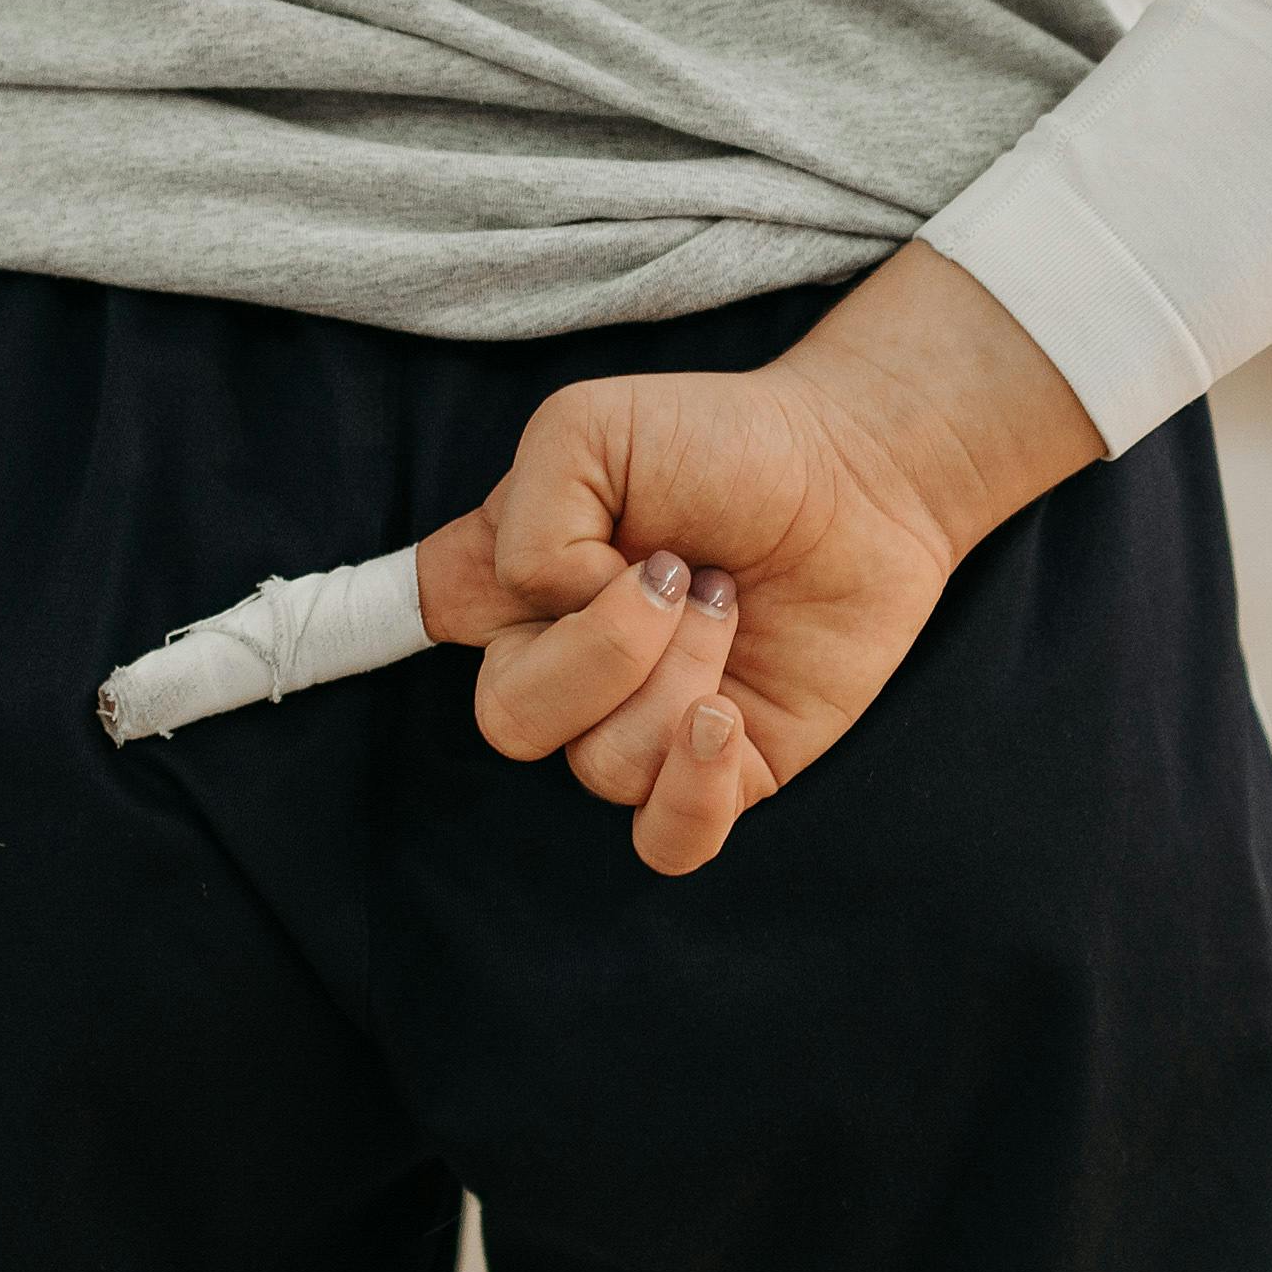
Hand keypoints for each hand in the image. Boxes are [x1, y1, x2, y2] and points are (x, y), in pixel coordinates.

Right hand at [414, 246, 1102, 874]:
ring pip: (600, 767)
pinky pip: (666, 842)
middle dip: (601, 649)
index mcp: (516, 581)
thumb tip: (559, 613)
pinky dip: (690, 792)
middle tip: (680, 573)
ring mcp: (640, 727)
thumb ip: (528, 520)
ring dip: (677, 677)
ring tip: (729, 601)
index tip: (491, 591)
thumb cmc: (727, 443)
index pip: (414, 621)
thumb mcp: (593, 430)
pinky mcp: (724, 774)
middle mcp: (562, 664)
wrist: (862, 474)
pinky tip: (726, 717)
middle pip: (510, 718)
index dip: (408, 619)